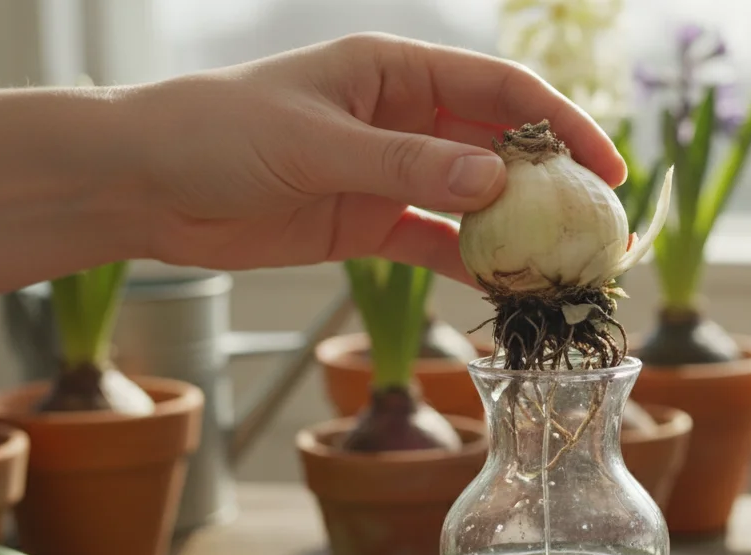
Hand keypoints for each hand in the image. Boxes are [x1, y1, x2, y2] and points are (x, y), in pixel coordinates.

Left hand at [129, 32, 626, 287]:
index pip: (499, 88)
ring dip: (516, 229)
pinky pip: (432, 243)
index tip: (606, 165)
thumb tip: (496, 182)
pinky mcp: (367, 224)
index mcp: (393, 71)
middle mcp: (401, 118)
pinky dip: (467, 264)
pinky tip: (503, 287)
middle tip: (599, 225)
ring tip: (565, 263)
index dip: (560, 122)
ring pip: (472, 200)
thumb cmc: (217, 134)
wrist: (144, 186)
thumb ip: (406, 165)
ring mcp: (388, 174)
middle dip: (551, 182)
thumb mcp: (316, 144)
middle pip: (498, 145)